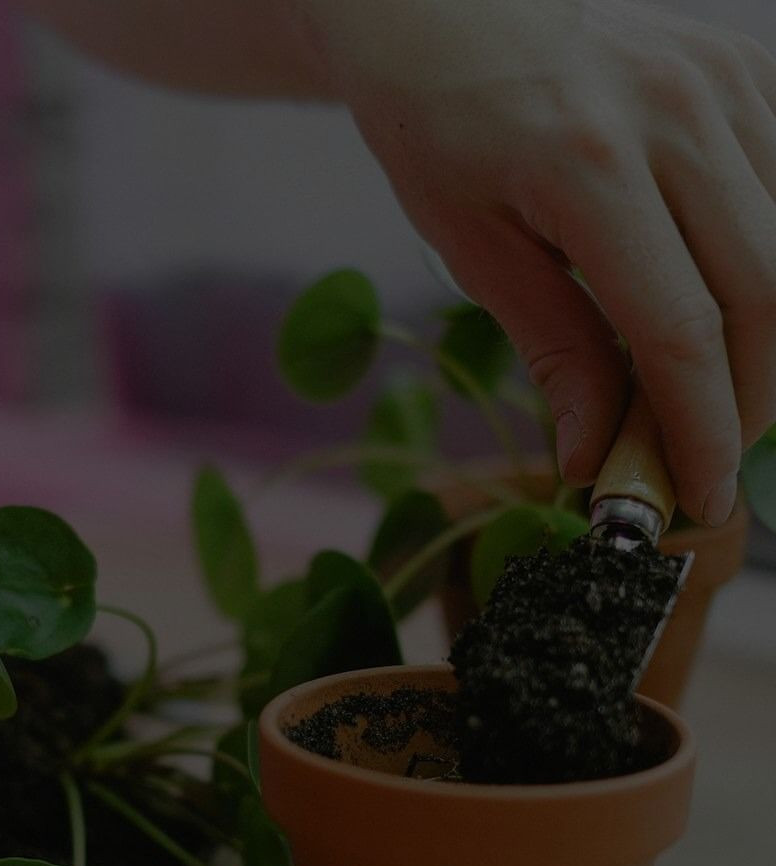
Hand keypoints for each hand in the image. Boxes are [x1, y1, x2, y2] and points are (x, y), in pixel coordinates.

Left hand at [300, 0, 775, 523]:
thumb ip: (553, 349)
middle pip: (765, 294)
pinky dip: (775, 269)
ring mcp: (727, 81)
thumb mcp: (474, 249)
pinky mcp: (750, 68)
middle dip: (751, 402)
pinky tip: (738, 316)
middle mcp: (677, 115)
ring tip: (723, 403)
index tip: (700, 496)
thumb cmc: (443, 132)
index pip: (679, 329)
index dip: (702, 428)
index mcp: (587, 166)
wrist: (456, 14)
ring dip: (772, 345)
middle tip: (712, 465)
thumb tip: (594, 456)